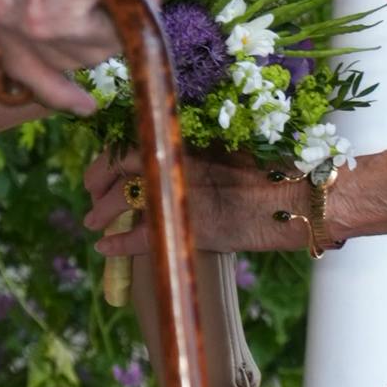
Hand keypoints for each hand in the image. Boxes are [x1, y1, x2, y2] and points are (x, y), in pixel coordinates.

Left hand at [0, 0, 124, 108]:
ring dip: (111, 28)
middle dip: (63, 85)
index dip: (38, 78)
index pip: (5, 47)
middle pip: (34, 66)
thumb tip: (77, 33)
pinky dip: (125, 19)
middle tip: (85, 104)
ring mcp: (14, 15)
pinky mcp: (46, 22)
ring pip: (78, 54)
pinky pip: (100, 43)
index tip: (67, 99)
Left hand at [83, 149, 312, 256]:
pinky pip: (137, 237)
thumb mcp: (226, 149)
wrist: (294, 198)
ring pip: (120, 200)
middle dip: (98, 183)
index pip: (132, 141)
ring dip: (102, 213)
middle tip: (93, 198)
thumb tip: (173, 161)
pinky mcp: (181, 225)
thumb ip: (195, 153)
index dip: (111, 158)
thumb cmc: (271, 173)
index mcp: (183, 138)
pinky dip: (117, 244)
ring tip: (94, 223)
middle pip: (117, 166)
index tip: (105, 170)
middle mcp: (172, 159)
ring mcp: (174, 192)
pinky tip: (106, 248)